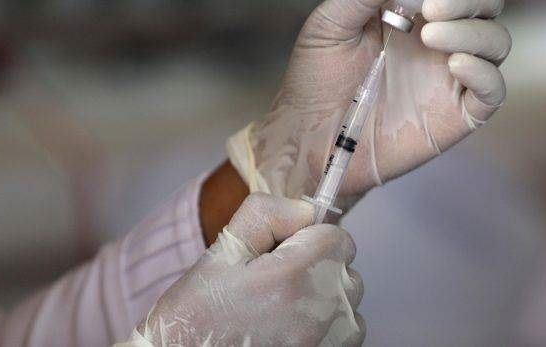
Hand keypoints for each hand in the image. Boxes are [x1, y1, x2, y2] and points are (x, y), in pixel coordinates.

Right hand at [133, 194, 363, 345]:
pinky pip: (346, 331)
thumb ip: (268, 214)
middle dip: (318, 265)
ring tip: (282, 308)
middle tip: (275, 282)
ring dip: (325, 297)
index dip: (311, 237)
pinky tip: (291, 328)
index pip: (339, 237)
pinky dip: (327, 326)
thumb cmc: (197, 314)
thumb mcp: (223, 250)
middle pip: (346, 268)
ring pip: (349, 301)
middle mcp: (317, 314)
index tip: (284, 251)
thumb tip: (306, 211)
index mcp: (292, 278)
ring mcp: (326, 342)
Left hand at [227, 0, 509, 207]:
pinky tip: (455, 64)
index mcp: (409, 9)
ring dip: (472, 30)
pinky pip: (494, 88)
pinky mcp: (460, 113)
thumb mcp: (328, 27)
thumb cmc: (315, 82)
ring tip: (429, 36)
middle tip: (430, 6)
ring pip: (496, 39)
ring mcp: (452, 74)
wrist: (309, 140)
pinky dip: (484, 71)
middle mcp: (438, 36)